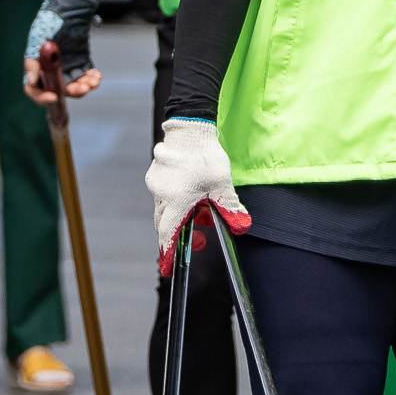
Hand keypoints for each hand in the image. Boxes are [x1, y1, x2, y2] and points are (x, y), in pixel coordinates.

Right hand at [22, 0, 100, 103]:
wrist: (69, 9)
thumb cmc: (49, 24)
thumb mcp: (37, 41)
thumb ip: (32, 62)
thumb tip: (30, 81)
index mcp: (37, 68)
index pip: (35, 89)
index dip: (42, 97)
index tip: (53, 97)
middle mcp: (51, 72)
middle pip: (59, 91)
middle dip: (72, 91)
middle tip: (83, 88)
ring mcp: (67, 68)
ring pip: (75, 85)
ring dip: (84, 86)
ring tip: (93, 81)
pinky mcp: (81, 63)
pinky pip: (87, 76)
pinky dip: (92, 79)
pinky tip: (97, 77)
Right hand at [145, 118, 249, 275]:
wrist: (189, 129)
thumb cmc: (205, 157)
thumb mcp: (222, 184)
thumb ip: (229, 207)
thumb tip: (240, 225)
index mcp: (177, 201)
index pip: (168, 233)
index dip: (168, 251)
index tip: (168, 265)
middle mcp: (162, 195)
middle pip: (163, 223)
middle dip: (176, 232)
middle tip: (194, 233)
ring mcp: (156, 184)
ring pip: (162, 208)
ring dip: (176, 213)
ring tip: (196, 206)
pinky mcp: (155, 174)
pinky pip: (161, 193)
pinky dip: (172, 198)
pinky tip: (188, 189)